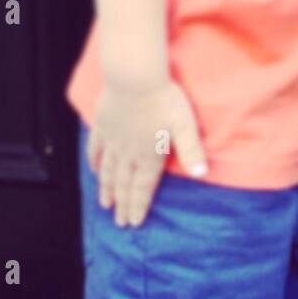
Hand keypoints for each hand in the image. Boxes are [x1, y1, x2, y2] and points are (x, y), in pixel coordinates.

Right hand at [87, 78, 207, 227]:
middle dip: (123, 205)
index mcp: (149, 155)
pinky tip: (95, 171)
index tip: (134, 222)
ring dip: (107, 190)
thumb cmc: (164, 98)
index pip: (143, 188)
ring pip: (109, 171)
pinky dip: (95, 162)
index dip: (138, 206)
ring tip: (105, 205)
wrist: (134, 75)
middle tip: (120, 223)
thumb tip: (202, 174)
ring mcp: (113, 140)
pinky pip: (96, 148)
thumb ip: (192, 150)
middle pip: (124, 184)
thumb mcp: (184, 125)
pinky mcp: (103, 125)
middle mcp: (129, 152)